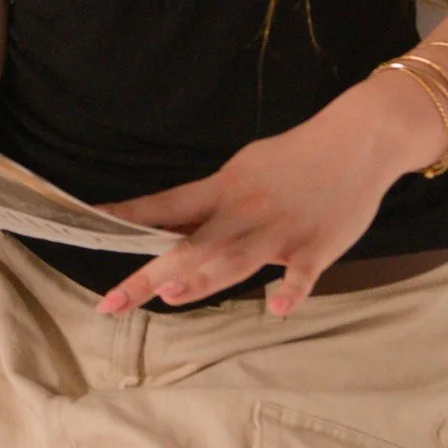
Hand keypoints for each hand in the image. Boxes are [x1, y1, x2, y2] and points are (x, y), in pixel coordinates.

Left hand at [95, 76, 439, 315]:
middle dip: (149, 275)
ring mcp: (280, 230)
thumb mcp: (246, 170)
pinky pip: (303, 274)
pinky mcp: (318, 246)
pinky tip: (276, 308)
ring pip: (235, 260)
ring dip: (203, 278)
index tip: (88, 228)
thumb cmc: (298, 156)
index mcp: (223, 189)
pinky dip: (290, 291)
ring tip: (170, 295)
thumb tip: (176, 230)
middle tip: (110, 303)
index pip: (163, 206)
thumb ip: (214, 204)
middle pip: (189, 246)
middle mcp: (243, 211)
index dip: (124, 219)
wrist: (359, 139)